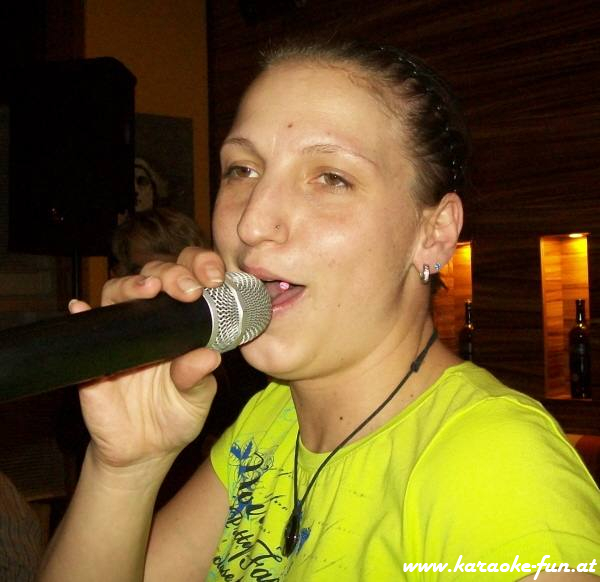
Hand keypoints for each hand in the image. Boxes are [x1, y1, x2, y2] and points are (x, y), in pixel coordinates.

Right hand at [70, 247, 225, 470]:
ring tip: (149, 289)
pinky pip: (84, 329)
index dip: (200, 268)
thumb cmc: (177, 415)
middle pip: (154, 276)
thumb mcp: (197, 398)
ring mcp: (120, 335)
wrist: (145, 450)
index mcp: (183, 323)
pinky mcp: (94, 356)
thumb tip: (207, 356)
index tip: (213, 278)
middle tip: (187, 290)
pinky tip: (83, 308)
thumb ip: (199, 377)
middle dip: (171, 273)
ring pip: (117, 293)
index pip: (189, 279)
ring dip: (131, 285)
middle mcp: (151, 321)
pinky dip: (82, 314)